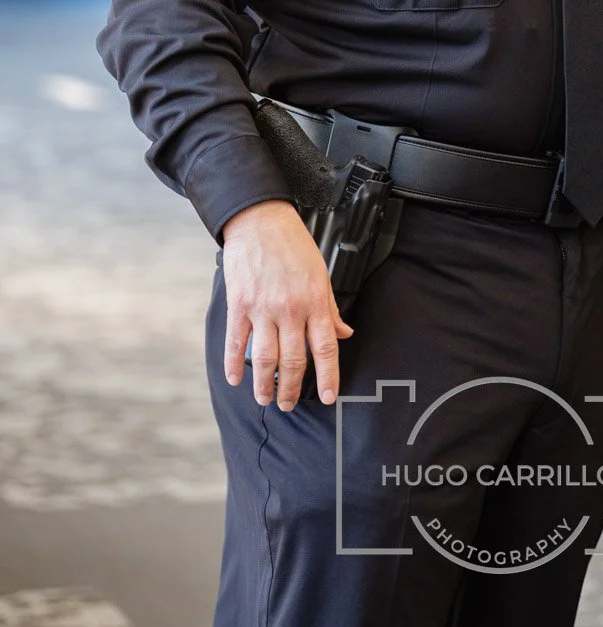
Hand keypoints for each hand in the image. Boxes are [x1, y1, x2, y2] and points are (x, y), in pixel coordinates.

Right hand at [221, 200, 353, 410]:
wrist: (260, 221)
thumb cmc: (294, 245)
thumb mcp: (321, 274)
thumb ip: (331, 308)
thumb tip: (344, 333)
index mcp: (315, 302)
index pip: (326, 348)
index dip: (329, 376)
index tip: (329, 397)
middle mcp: (290, 309)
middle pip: (294, 360)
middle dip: (292, 388)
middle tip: (289, 405)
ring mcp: (263, 309)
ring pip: (265, 358)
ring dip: (264, 384)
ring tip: (265, 399)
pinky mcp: (239, 305)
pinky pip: (236, 342)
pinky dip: (233, 364)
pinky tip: (235, 380)